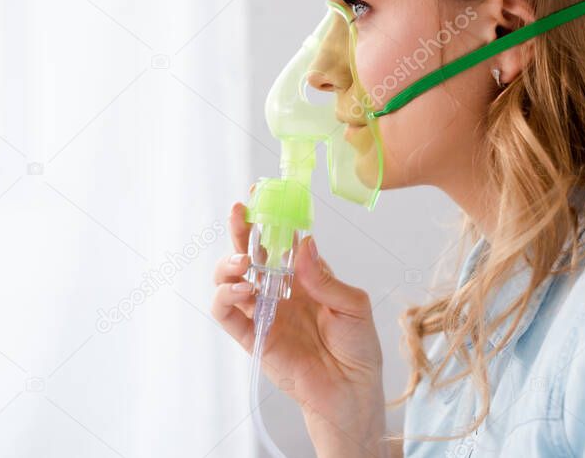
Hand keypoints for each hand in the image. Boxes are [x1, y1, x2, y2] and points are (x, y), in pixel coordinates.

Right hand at [211, 198, 387, 456]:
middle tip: (241, 212)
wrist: (352, 391)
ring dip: (230, 263)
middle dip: (241, 231)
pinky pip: (226, 313)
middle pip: (249, 253)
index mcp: (303, 278)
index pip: (281, 241)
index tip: (262, 194)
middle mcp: (279, 291)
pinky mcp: (252, 337)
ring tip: (244, 261)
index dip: (270, 218)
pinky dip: (226, 295)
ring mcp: (263, 313)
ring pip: (229, 279)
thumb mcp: (353, 304)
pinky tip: (244, 287)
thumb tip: (303, 243)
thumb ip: (324, 277)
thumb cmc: (358, 348)